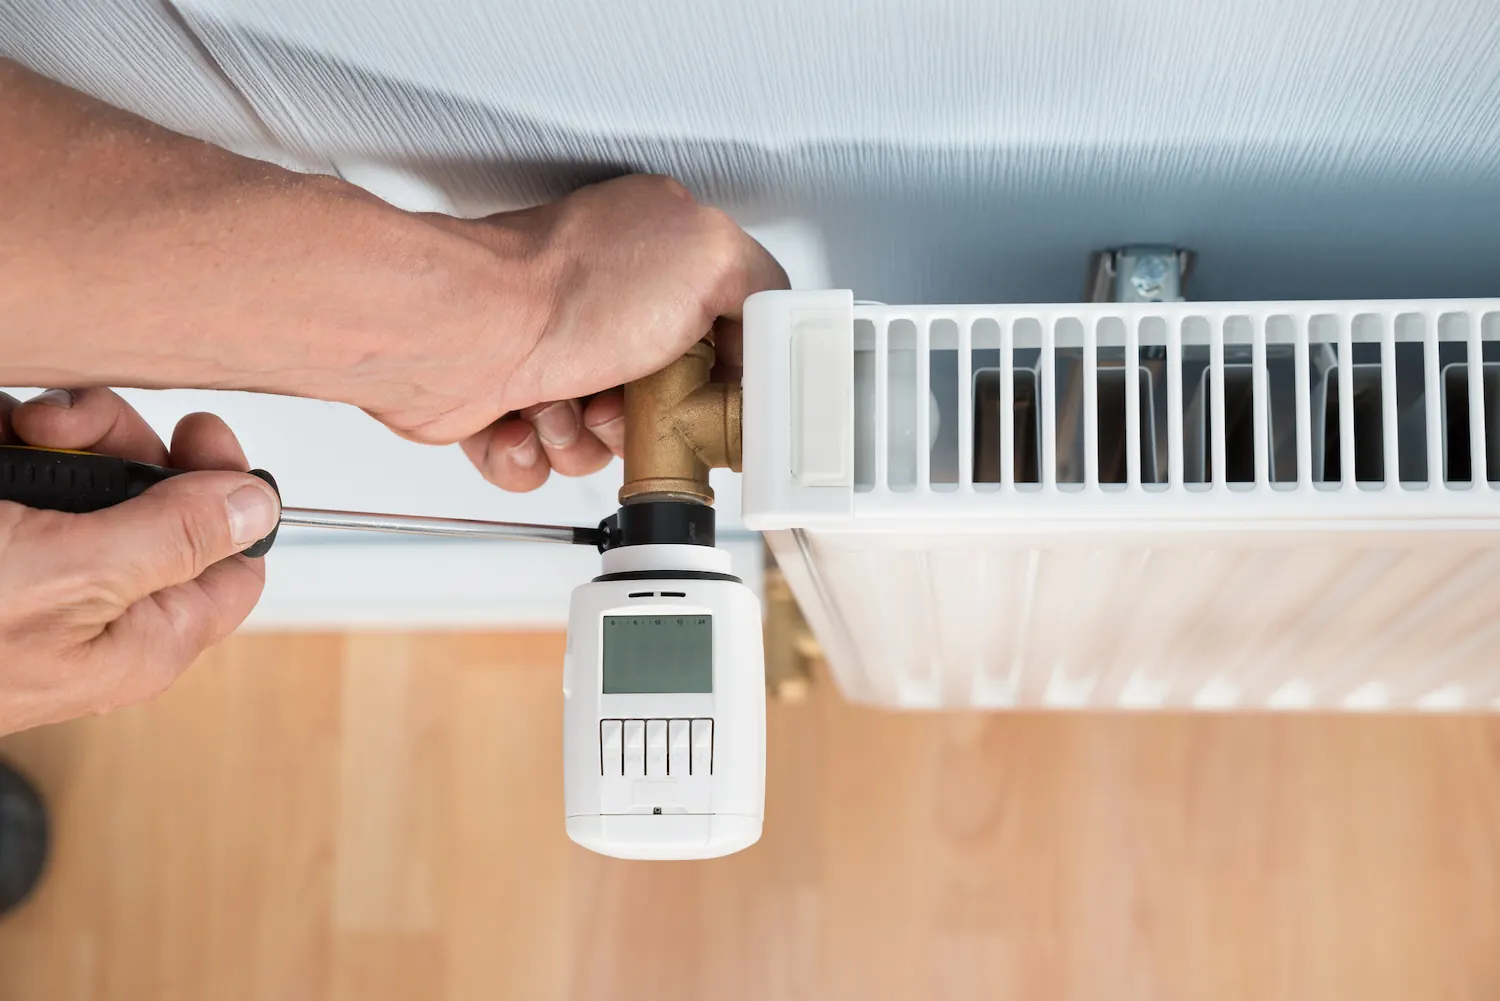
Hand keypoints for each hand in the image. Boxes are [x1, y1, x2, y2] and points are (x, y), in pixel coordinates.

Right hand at [0, 388, 281, 734]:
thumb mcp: (68, 575)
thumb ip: (172, 540)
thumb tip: (258, 507)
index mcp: (145, 637)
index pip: (236, 561)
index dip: (230, 488)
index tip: (199, 431)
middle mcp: (101, 611)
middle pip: (164, 498)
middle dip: (122, 443)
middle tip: (64, 428)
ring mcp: (43, 577)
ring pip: (95, 475)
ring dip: (61, 435)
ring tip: (14, 434)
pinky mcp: (2, 543)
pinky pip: (32, 480)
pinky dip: (13, 446)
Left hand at [367, 174, 787, 490]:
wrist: (459, 332)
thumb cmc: (559, 291)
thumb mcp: (711, 261)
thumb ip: (763, 287)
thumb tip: (773, 329)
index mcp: (656, 249)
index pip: (723, 327)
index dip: (725, 374)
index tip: (720, 398)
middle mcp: (603, 296)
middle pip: (667, 394)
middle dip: (650, 417)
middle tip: (626, 396)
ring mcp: (554, 347)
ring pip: (606, 437)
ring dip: (585, 440)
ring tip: (563, 402)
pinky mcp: (507, 395)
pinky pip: (544, 459)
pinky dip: (533, 453)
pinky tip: (523, 417)